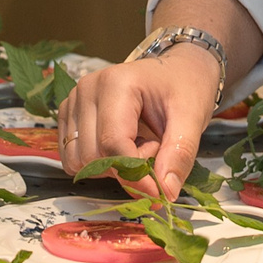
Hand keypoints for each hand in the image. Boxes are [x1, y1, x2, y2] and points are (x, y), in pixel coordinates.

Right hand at [56, 42, 218, 198]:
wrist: (178, 70)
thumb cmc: (185, 87)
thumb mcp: (193, 118)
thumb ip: (180, 154)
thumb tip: (165, 192)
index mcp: (116, 83)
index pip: (112, 143)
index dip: (135, 175)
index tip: (160, 190)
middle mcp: (87, 89)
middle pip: (93, 156)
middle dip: (126, 166)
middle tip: (153, 147)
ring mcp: (74, 101)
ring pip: (78, 160)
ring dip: (110, 166)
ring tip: (137, 144)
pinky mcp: (69, 114)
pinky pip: (72, 157)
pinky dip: (98, 162)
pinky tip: (122, 144)